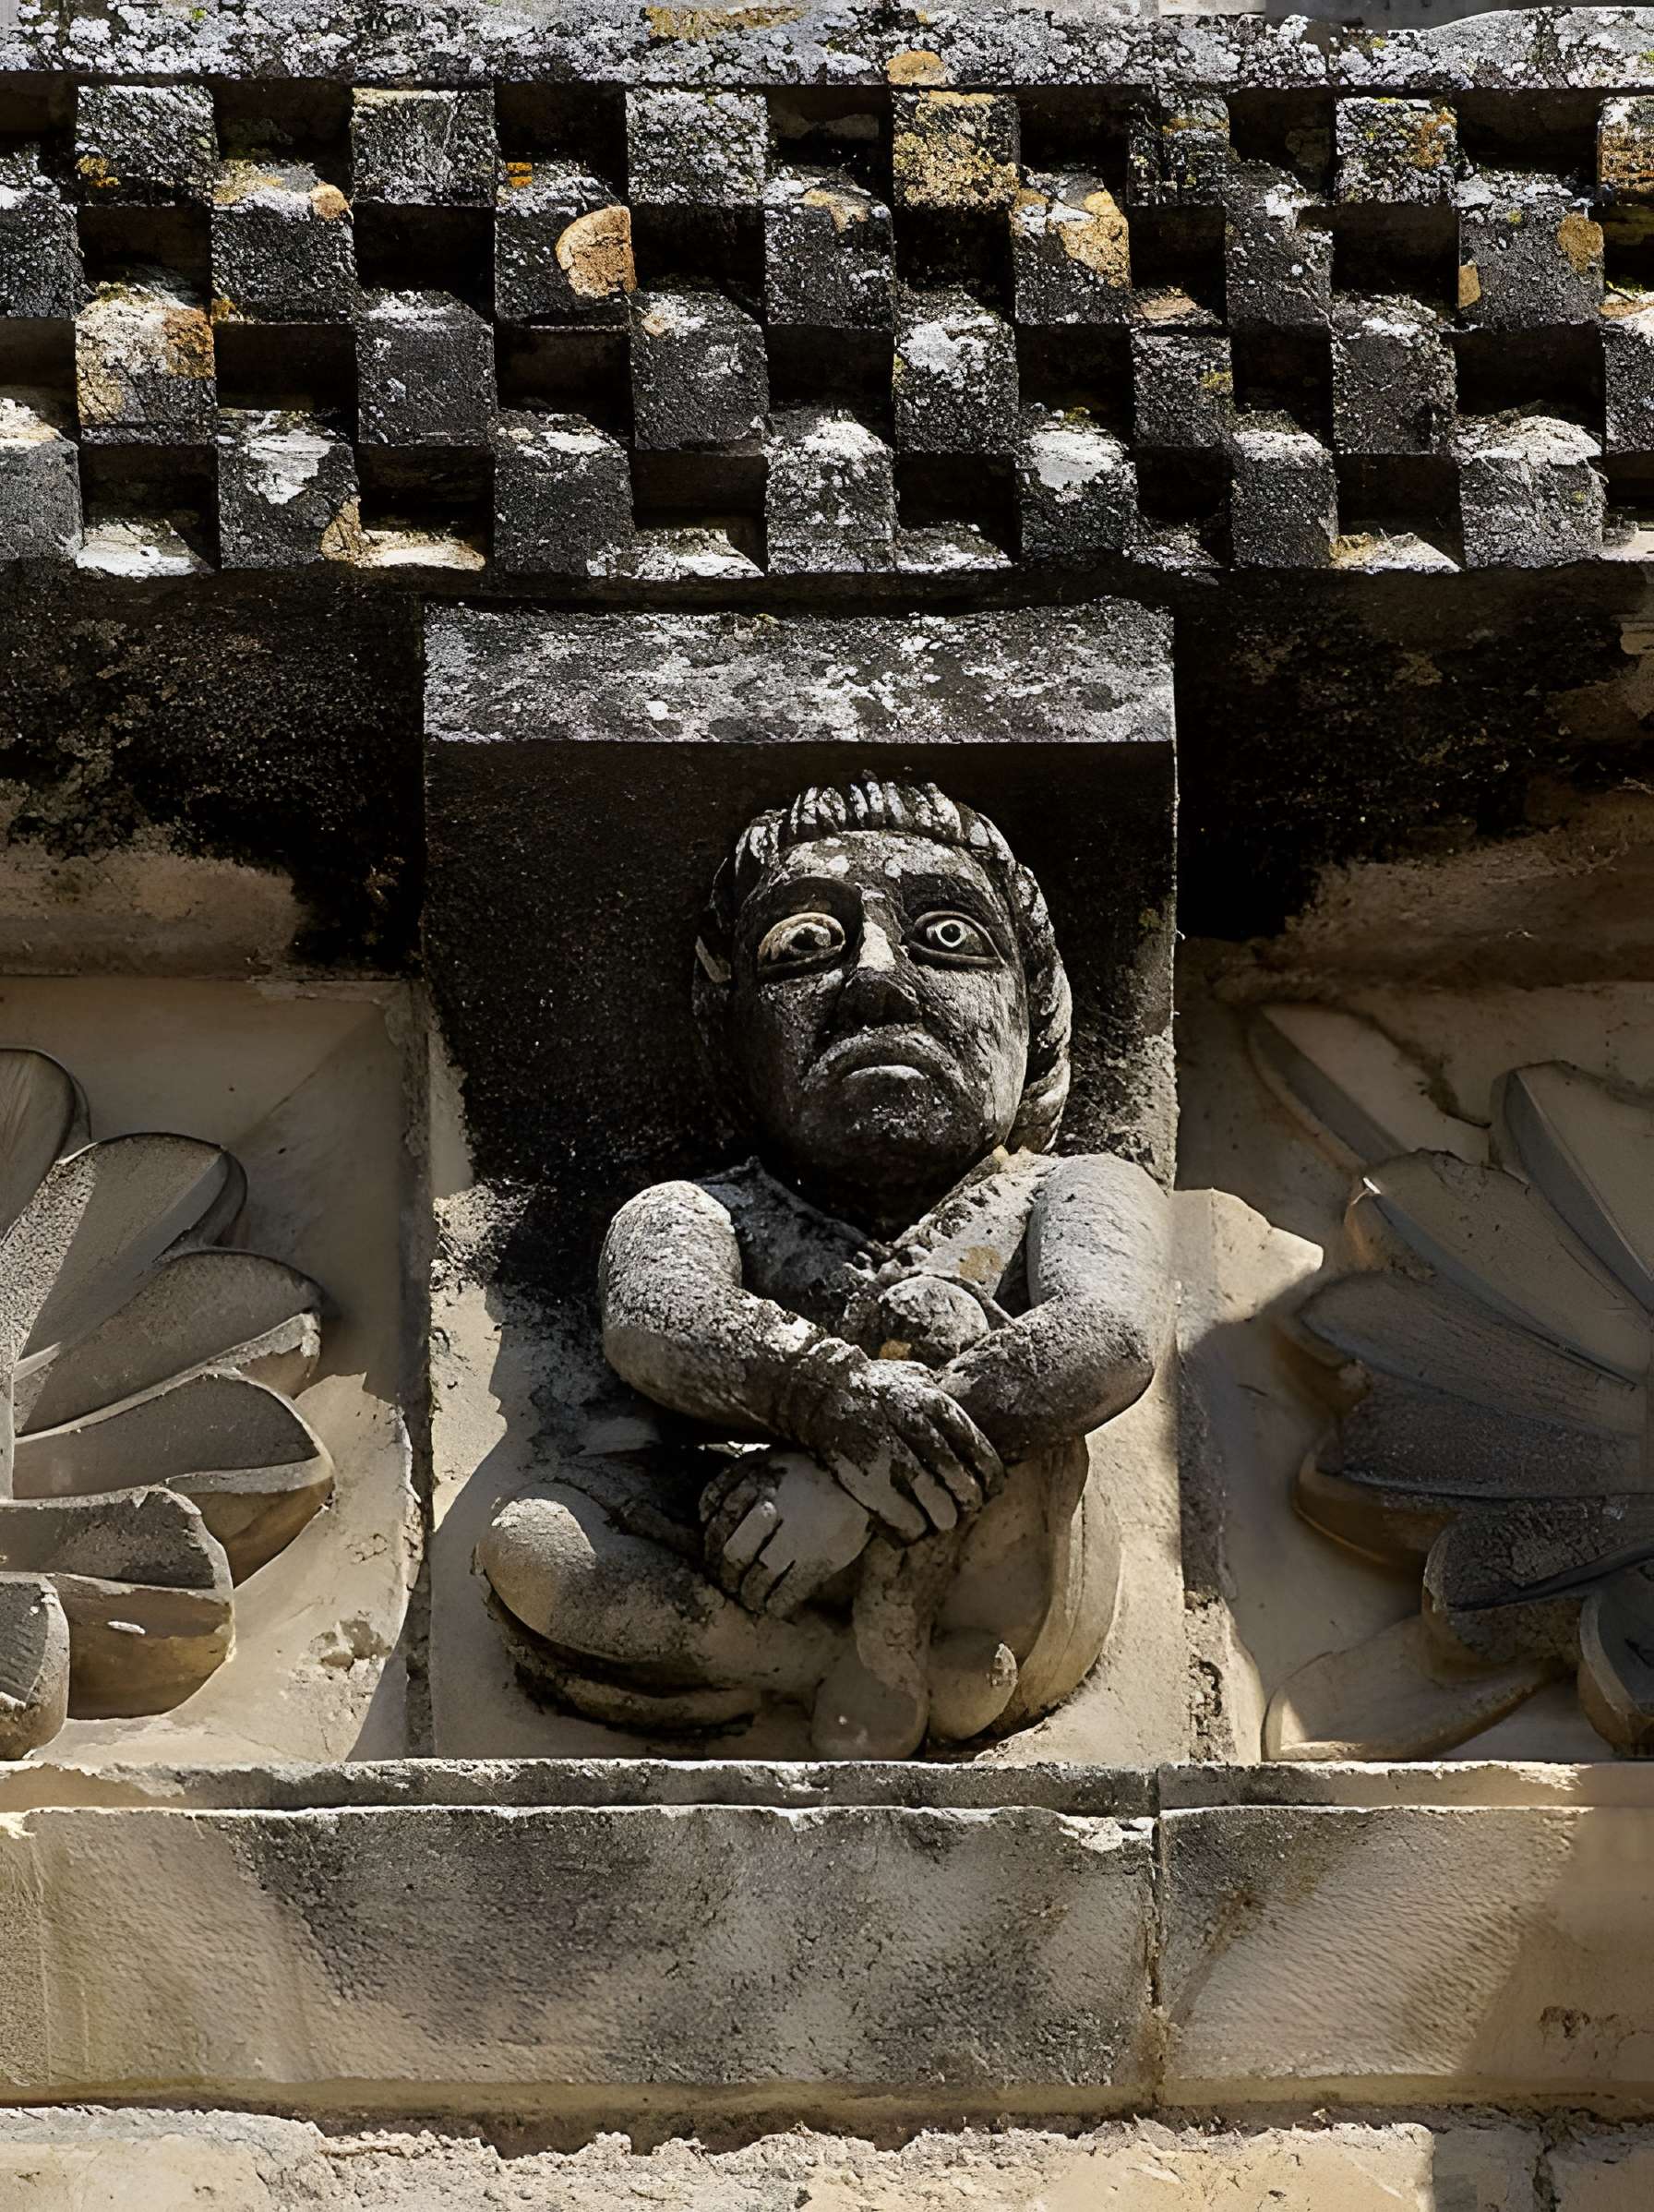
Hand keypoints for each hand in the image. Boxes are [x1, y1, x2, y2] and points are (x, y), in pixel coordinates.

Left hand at [700, 1452, 871, 1617]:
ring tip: (749, 1597)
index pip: (719, 1521)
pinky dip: (775, 1604)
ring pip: (757, 1577)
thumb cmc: (809, 1471)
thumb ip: (736, 1479)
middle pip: (733, 1553)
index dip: (712, 1544)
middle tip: (728, 1581)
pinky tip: (772, 1607)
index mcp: (758, 1482)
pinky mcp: (819, 1560)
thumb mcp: (768, 1460)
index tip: (715, 1556)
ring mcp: (796, 1538)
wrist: (862, 1480)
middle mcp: (773, 1510)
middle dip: (726, 1572)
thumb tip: (705, 1514)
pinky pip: (788, 1591)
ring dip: (748, 1593)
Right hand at [794, 1360, 1004, 1540]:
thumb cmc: (875, 1387)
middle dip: (968, 1501)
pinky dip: (913, 1528)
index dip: (990, 1478)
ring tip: (942, 1520)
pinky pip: (903, 1517)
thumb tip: (974, 1425)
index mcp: (934, 1404)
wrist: (822, 1392)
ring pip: (935, 1502)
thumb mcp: (915, 1377)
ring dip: (943, 1517)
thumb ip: (944, 1398)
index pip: (978, 1451)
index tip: (989, 1489)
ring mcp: (891, 1456)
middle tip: (966, 1510)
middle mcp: (916, 1428)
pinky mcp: (868, 1480)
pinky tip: (913, 1526)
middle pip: (960, 1480)